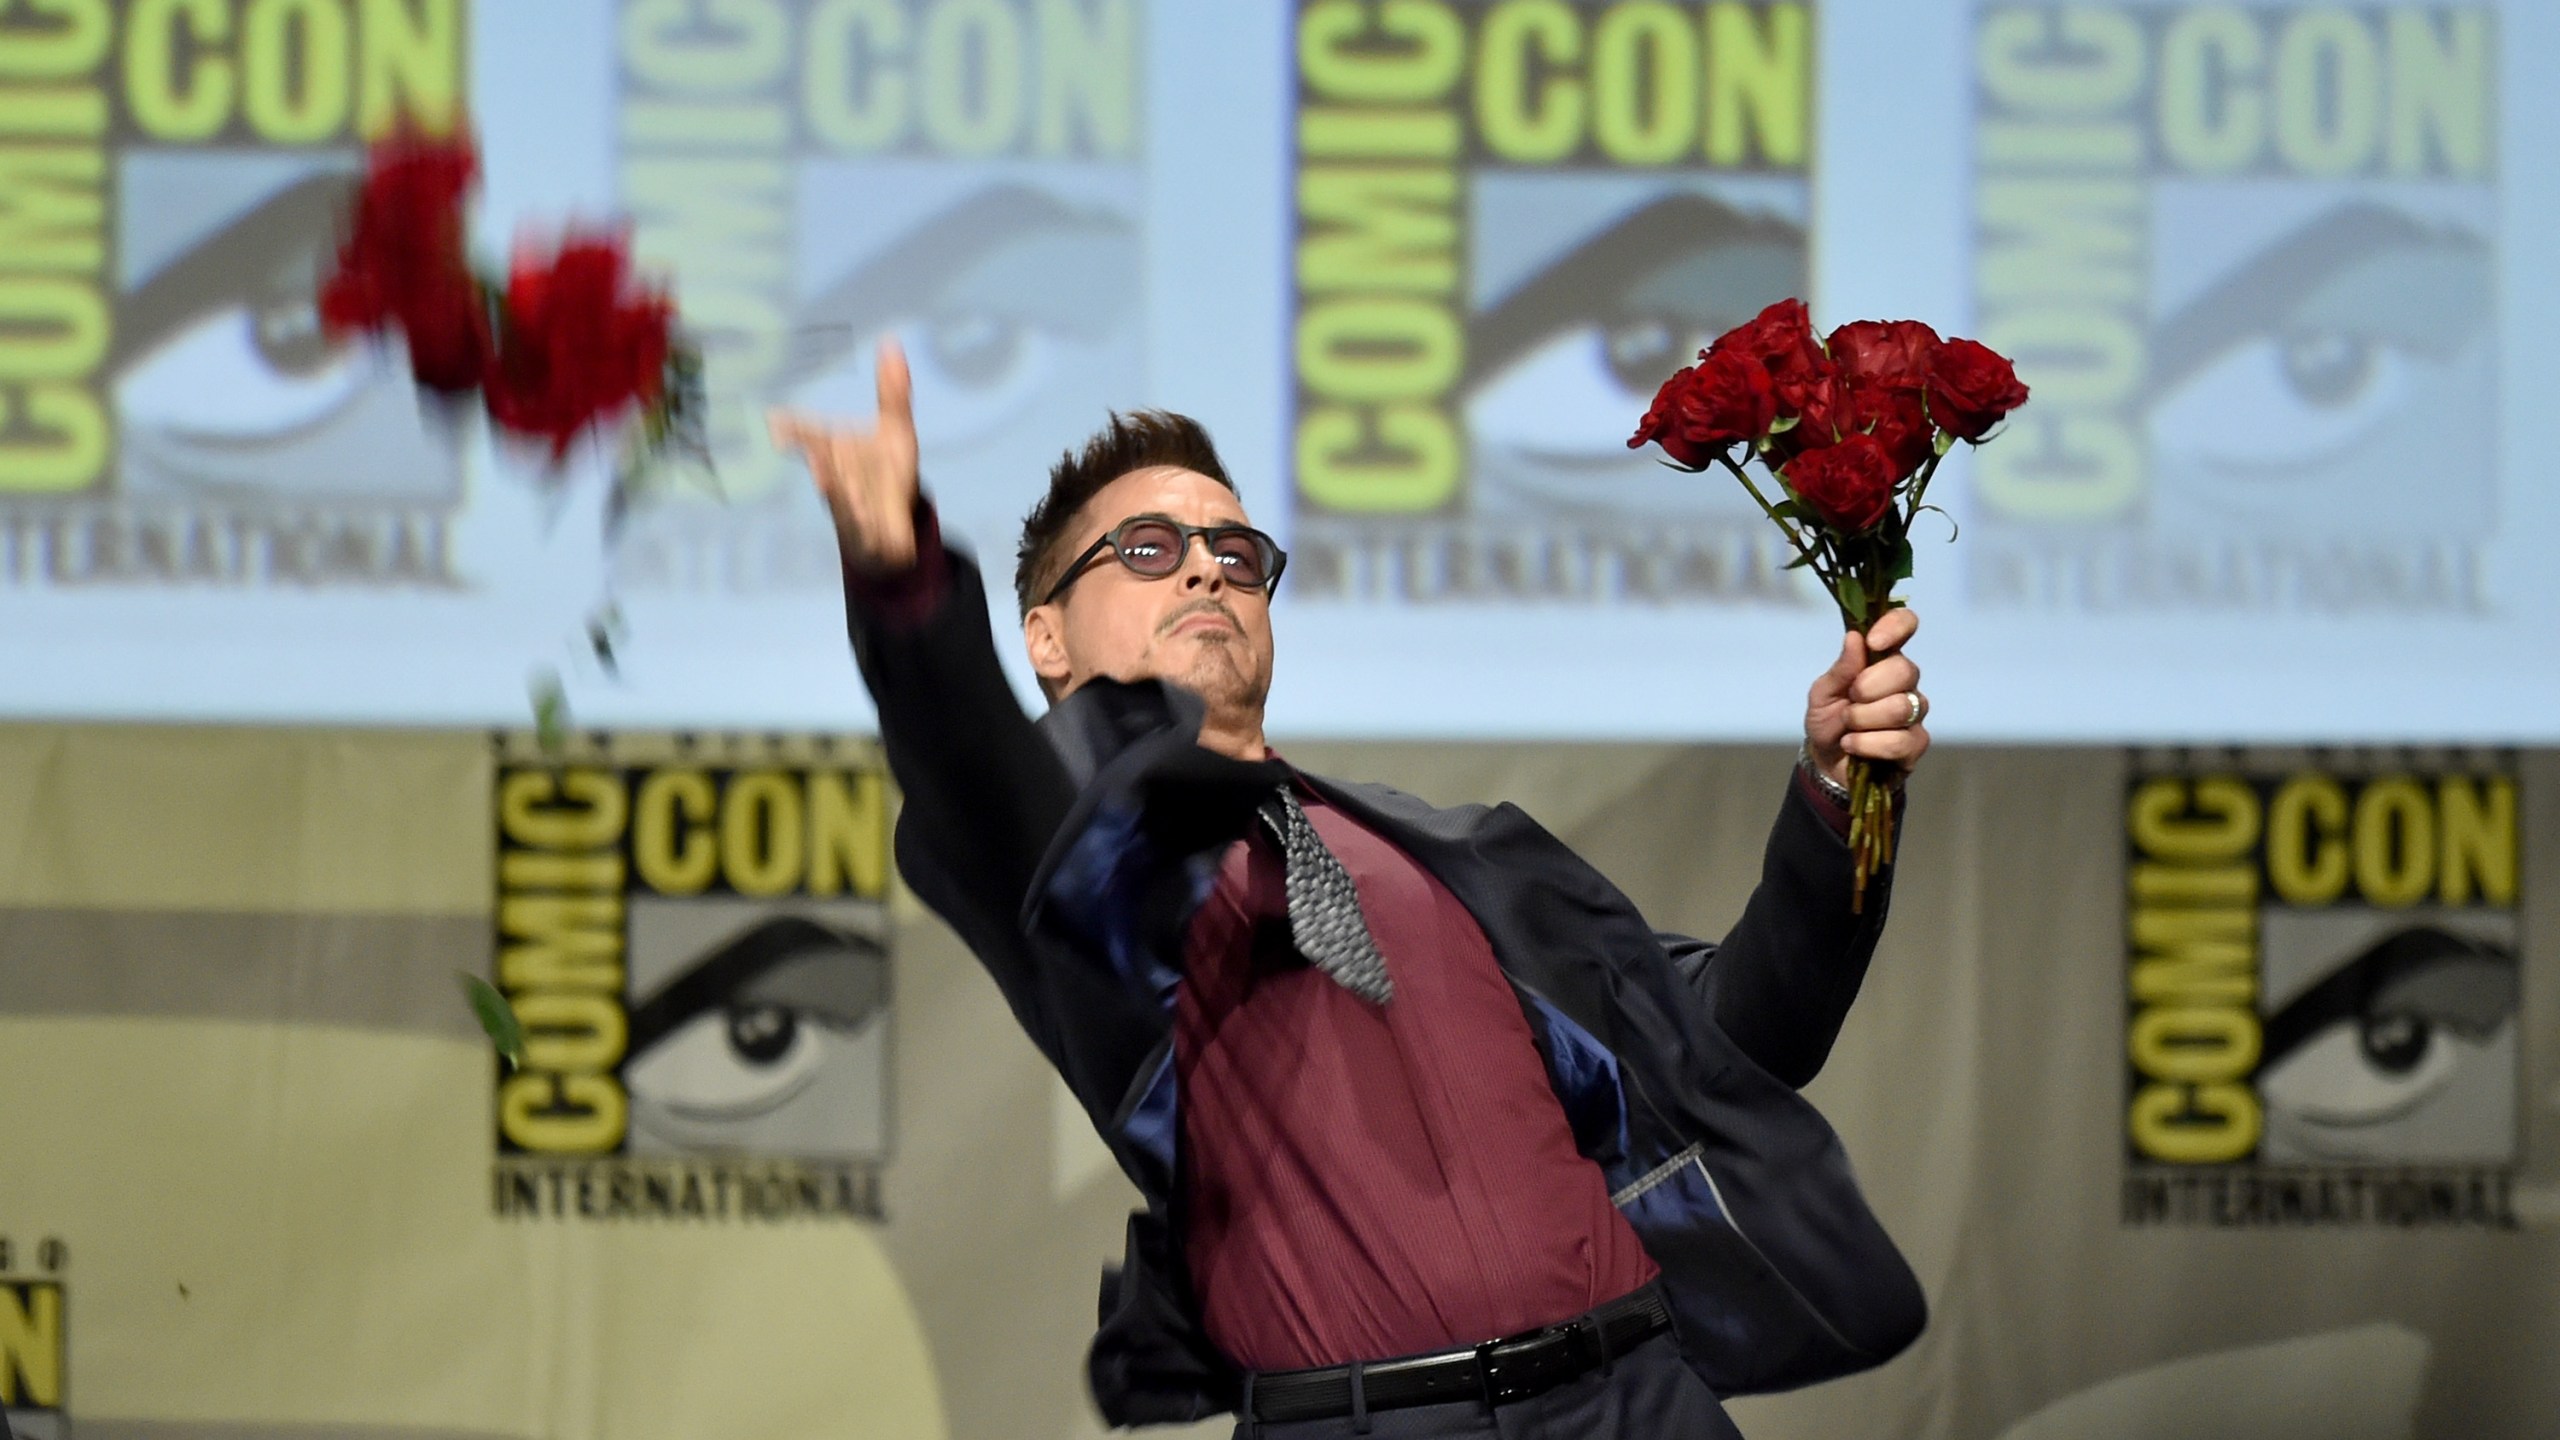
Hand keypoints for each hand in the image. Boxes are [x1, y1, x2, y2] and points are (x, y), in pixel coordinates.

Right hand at [766, 337, 919, 573]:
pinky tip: (862, 517)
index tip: (776, 422)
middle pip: (823, 463)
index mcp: (834, 448)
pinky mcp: (858, 532)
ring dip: (839, 491)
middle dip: (819, 458)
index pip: (808, 434)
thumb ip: (893, 392)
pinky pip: (856, 526)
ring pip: (839, 495)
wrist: (894, 525)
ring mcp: (844, 505)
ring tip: (831, 484)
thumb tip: (891, 342)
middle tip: (809, 452)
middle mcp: (833, 475)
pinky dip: (857, 520)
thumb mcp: (897, 430)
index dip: (792, 429)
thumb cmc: (887, 472)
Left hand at [1805, 607, 1927, 785]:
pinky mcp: (1916, 743)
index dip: (1895, 626)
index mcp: (1882, 659)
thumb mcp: (1822, 694)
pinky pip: (1900, 740)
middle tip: (1850, 700)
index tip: (1873, 641)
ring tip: (1847, 727)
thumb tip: (1854, 637)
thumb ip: (1840, 669)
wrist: (1826, 762)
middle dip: (1866, 688)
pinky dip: (1868, 744)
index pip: (1905, 625)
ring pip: (1901, 707)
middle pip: (1905, 670)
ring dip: (1863, 719)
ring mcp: (1915, 712)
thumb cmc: (1828, 720)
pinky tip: (1853, 745)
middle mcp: (1905, 681)